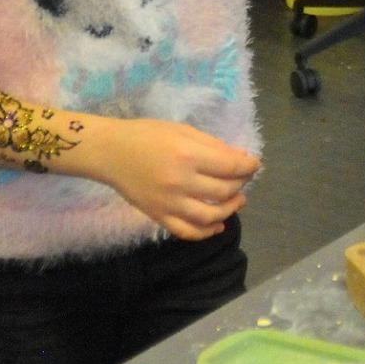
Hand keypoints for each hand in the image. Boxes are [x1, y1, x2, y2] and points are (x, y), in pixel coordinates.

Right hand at [96, 118, 258, 240]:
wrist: (110, 152)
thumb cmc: (147, 135)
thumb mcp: (183, 131)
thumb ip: (213, 145)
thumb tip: (241, 158)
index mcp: (188, 155)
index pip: (230, 166)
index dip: (248, 166)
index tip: (255, 164)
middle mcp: (181, 182)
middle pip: (223, 191)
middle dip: (240, 185)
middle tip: (242, 178)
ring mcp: (169, 203)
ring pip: (210, 216)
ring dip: (230, 210)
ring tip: (237, 201)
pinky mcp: (158, 216)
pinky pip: (187, 231)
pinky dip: (206, 232)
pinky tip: (218, 226)